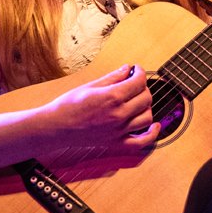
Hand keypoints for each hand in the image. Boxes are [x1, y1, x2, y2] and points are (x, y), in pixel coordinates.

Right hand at [44, 64, 159, 150]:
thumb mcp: (91, 85)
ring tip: (138, 100)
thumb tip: (127, 69)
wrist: (57, 127)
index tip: (136, 69)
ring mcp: (119, 131)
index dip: (140, 72)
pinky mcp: (116, 143)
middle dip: (143, 87)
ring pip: (147, 117)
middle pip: (145, 98)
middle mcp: (119, 114)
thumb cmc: (69, 105)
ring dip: (146, 106)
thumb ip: (113, 77)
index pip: (138, 82)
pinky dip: (152, 134)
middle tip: (135, 83)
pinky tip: (155, 125)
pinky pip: (142, 142)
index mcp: (112, 97)